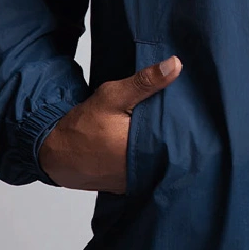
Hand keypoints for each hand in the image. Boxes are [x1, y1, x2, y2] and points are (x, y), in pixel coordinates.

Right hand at [37, 54, 182, 192]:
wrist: (54, 153)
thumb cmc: (82, 126)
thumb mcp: (113, 97)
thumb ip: (145, 82)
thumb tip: (175, 65)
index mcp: (143, 149)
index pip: (179, 137)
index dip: (188, 123)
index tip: (194, 110)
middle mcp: (142, 170)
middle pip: (171, 150)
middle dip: (177, 135)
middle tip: (184, 117)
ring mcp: (135, 180)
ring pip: (160, 162)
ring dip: (164, 148)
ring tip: (171, 129)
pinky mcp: (127, 184)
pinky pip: (146, 170)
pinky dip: (150, 158)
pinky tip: (151, 144)